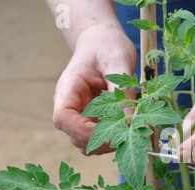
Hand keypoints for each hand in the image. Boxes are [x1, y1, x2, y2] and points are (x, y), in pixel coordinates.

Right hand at [52, 22, 136, 154]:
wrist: (102, 42)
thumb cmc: (107, 47)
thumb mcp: (118, 62)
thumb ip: (122, 91)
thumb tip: (131, 121)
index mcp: (69, 89)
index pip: (62, 119)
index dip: (82, 131)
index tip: (108, 132)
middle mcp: (71, 105)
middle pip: (74, 136)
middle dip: (100, 140)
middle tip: (128, 133)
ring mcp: (80, 114)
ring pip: (85, 142)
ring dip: (107, 143)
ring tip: (130, 130)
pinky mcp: (92, 119)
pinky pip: (98, 138)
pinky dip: (113, 139)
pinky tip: (129, 128)